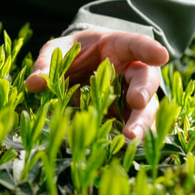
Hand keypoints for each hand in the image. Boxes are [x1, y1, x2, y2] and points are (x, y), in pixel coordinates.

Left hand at [25, 28, 168, 139]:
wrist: (80, 66)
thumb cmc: (74, 52)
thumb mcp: (58, 50)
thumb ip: (47, 63)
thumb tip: (34, 84)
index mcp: (119, 47)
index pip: (137, 44)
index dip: (149, 49)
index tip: (160, 55)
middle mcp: (132, 72)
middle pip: (146, 81)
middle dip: (143, 92)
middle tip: (137, 102)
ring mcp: (132, 97)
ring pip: (145, 110)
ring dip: (140, 124)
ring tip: (129, 139)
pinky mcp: (125, 118)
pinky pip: (130, 128)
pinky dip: (125, 139)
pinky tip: (118, 150)